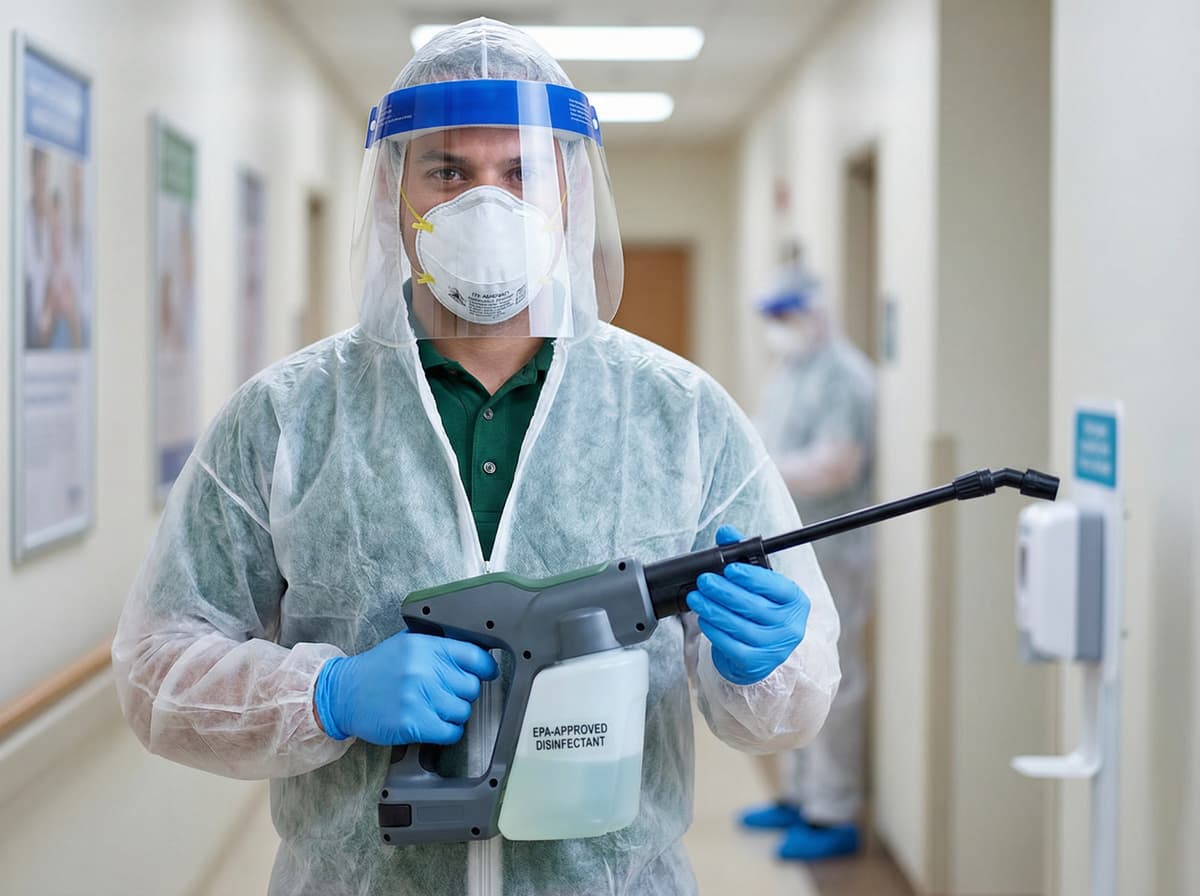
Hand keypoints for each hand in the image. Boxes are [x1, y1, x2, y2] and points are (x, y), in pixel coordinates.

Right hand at [314, 631, 498, 744]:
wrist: (343, 693)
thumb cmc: (377, 669)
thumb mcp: (407, 644)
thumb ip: (438, 645)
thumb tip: (474, 652)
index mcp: (426, 647)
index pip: (474, 656)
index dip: (486, 667)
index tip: (487, 673)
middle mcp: (424, 670)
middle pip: (471, 687)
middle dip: (463, 693)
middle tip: (448, 694)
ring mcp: (418, 697)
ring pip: (463, 711)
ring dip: (454, 714)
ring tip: (437, 709)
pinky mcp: (413, 723)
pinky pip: (450, 731)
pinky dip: (447, 731)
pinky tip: (435, 724)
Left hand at [686, 526, 810, 684]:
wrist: (760, 651)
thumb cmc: (760, 610)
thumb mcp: (758, 583)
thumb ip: (742, 556)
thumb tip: (726, 532)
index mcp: (795, 601)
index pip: (777, 587)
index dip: (753, 578)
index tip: (730, 569)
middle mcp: (790, 626)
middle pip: (754, 606)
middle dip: (724, 592)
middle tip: (704, 580)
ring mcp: (774, 647)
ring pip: (739, 625)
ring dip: (713, 609)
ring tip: (696, 597)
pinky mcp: (756, 663)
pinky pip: (731, 645)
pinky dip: (714, 630)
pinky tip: (704, 619)